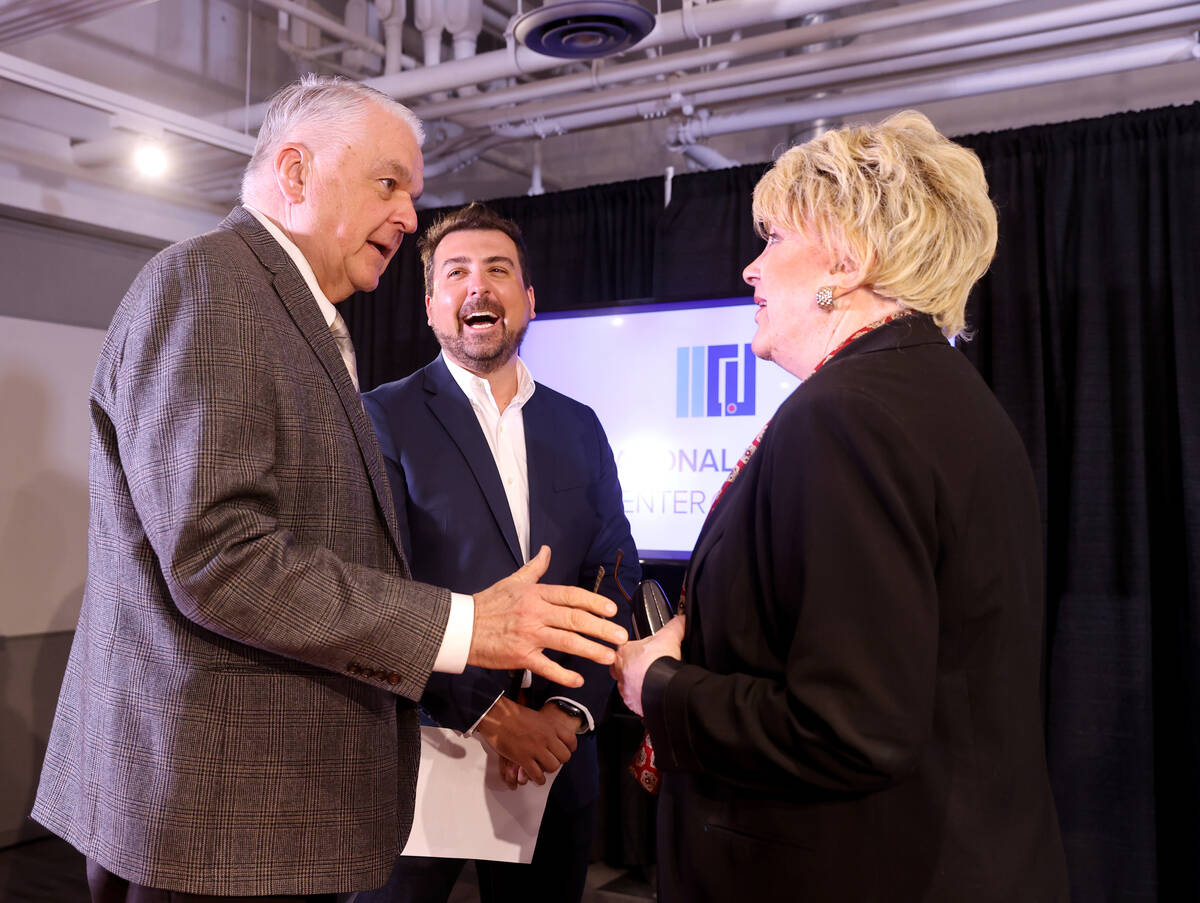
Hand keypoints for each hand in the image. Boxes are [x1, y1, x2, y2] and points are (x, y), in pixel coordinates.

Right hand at [470, 546, 627, 687]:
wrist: (462, 628)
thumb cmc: (488, 603)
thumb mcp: (512, 581)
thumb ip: (534, 568)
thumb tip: (547, 550)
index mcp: (536, 594)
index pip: (571, 596)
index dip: (594, 603)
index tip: (612, 611)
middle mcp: (536, 613)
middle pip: (575, 620)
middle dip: (601, 629)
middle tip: (621, 637)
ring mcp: (529, 635)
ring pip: (566, 643)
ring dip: (591, 650)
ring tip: (609, 656)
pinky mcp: (521, 656)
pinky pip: (547, 666)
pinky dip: (564, 674)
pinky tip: (579, 679)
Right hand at [476, 696, 577, 785]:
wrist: (497, 715)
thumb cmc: (513, 714)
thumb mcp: (537, 716)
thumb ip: (548, 727)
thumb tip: (554, 736)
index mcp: (551, 725)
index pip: (571, 740)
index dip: (570, 748)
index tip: (565, 751)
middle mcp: (547, 737)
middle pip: (564, 756)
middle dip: (559, 760)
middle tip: (553, 760)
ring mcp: (536, 748)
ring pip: (553, 766)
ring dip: (548, 769)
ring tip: (543, 769)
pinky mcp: (524, 758)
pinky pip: (537, 774)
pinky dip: (538, 779)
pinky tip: (537, 778)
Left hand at [611, 614, 684, 716]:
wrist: (662, 686)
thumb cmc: (660, 662)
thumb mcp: (669, 636)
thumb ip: (675, 626)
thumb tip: (681, 619)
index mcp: (624, 652)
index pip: (624, 649)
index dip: (636, 650)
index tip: (646, 652)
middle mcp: (620, 671)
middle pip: (621, 668)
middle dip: (633, 669)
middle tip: (647, 668)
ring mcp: (625, 689)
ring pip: (627, 686)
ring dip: (637, 684)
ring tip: (652, 682)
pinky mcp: (632, 703)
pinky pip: (634, 701)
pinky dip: (643, 699)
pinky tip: (654, 695)